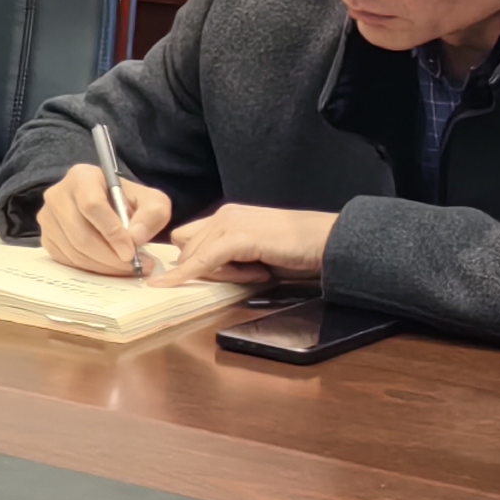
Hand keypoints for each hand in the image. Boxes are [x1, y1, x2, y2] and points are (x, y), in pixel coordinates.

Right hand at [35, 159, 176, 276]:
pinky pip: (66, 260)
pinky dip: (90, 268)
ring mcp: (47, 217)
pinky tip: (109, 266)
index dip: (112, 232)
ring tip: (127, 268)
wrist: (106, 205)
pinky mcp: (46, 237)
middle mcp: (57, 195)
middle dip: (110, 256)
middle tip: (135, 266)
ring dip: (103, 266)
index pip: (92, 206)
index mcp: (82, 177)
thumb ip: (152, 214)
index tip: (131, 252)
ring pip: (74, 250)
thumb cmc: (127, 201)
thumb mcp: (151, 200)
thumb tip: (136, 237)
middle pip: (81, 233)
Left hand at [156, 204, 334, 289]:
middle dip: (207, 269)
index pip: (188, 240)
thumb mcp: (254, 257)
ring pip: (194, 256)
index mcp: (227, 217)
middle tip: (253, 273)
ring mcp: (229, 223)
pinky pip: (202, 260)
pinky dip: (189, 274)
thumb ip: (229, 258)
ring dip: (219, 272)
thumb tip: (202, 272)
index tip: (169, 282)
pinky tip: (172, 285)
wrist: (330, 242)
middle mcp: (224, 215)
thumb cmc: (297, 252)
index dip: (186, 261)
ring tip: (261, 270)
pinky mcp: (237, 236)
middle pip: (186, 249)